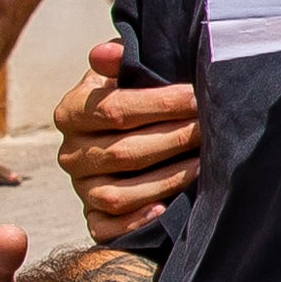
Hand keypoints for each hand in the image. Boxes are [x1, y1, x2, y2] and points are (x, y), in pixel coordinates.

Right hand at [53, 43, 202, 236]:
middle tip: (210, 130)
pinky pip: (106, 229)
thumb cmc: (132, 98)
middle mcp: (70, 154)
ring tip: (203, 165)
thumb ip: (119, 59)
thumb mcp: (123, 74)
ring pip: (119, 193)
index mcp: (71, 113)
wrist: (125, 136)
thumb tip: (107, 52)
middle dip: (173, 140)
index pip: (113, 111)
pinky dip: (135, 222)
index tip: (196, 97)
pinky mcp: (92, 218)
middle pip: (123, 153)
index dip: (159, 105)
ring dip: (166, 179)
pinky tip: (166, 209)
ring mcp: (81, 189)